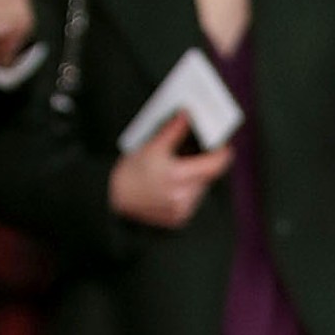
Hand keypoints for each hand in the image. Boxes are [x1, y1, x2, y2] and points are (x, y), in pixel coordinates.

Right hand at [108, 113, 233, 228]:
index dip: (222, 152)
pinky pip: (192, 201)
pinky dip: (186, 192)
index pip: (217, 164)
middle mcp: (182, 196)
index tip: (221, 145)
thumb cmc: (129, 172)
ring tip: (176, 172)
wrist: (112, 198)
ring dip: (195, 178)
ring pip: (202, 189)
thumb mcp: (152, 146)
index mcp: (178, 176)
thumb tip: (188, 116)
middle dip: (204, 164)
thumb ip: (174, 130)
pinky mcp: (178, 219)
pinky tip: (171, 186)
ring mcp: (181, 210)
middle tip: (191, 156)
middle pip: (209, 176)